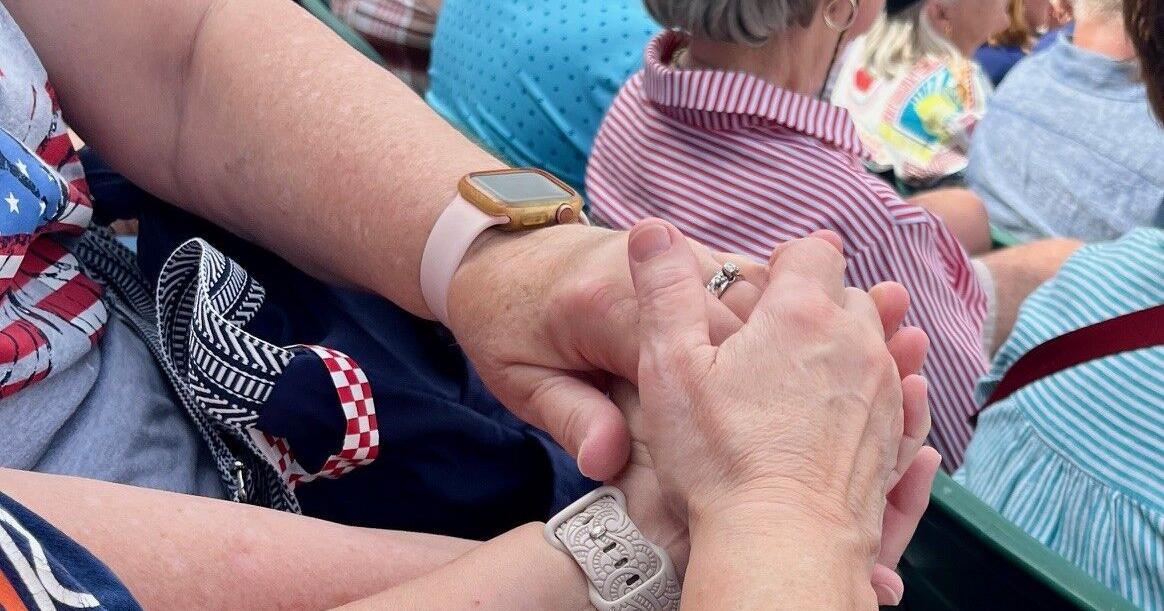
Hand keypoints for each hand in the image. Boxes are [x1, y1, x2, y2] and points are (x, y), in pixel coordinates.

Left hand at [446, 224, 764, 478]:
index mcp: (605, 304)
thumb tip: (607, 461)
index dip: (716, 409)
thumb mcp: (521, 383)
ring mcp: (678, 250)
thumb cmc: (505, 321)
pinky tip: (764, 362)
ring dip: (769, 344)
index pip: (689, 359)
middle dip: (756, 375)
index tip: (726, 448)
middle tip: (757, 426)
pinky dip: (763, 320)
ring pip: (757, 294)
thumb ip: (571, 420)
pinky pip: (750, 282)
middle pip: (738, 321)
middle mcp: (652, 268)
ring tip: (770, 395)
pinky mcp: (694, 252)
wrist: (499, 252)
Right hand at [627, 219, 935, 605]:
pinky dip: (883, 388)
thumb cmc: (720, 459)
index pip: (813, 251)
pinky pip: (903, 393)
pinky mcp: (896, 437)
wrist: (782, 544)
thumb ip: (664, 291)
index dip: (786, 263)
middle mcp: (857, 342)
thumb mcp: (670, 366)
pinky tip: (851, 407)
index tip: (761, 292)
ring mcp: (885, 391)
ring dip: (848, 346)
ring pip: (879, 341)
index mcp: (801, 313)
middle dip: (816, 305)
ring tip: (805, 376)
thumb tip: (651, 229)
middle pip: (849, 294)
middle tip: (772, 340)